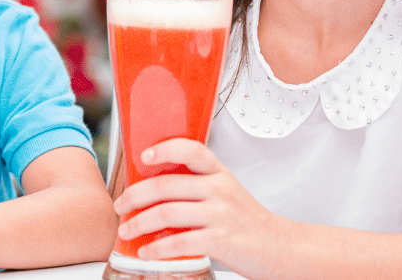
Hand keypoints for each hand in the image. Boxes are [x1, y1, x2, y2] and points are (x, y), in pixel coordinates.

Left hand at [112, 138, 288, 276]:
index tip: (143, 157)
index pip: (191, 149)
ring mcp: (220, 214)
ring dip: (138, 223)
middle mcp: (219, 189)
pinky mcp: (220, 240)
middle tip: (121, 206)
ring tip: (127, 231)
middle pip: (165, 185)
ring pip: (166, 213)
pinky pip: (179, 242)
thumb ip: (197, 186)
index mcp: (219, 173)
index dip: (164, 149)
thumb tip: (153, 189)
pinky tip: (147, 252)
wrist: (281, 248)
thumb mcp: (226, 193)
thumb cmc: (248, 221)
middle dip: (134, 196)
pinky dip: (157, 248)